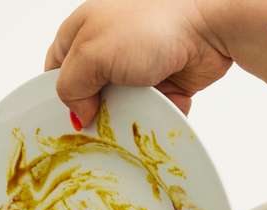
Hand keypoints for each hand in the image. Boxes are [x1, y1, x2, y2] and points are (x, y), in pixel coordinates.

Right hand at [45, 0, 232, 126]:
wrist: (210, 25)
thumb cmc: (150, 24)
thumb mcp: (91, 53)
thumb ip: (70, 87)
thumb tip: (79, 115)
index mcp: (83, 29)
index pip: (56, 69)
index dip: (57, 96)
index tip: (61, 120)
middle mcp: (109, 45)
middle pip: (89, 93)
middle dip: (94, 113)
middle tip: (96, 127)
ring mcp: (138, 63)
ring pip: (121, 106)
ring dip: (127, 117)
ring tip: (133, 118)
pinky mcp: (165, 80)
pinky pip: (152, 110)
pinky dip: (155, 117)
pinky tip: (158, 115)